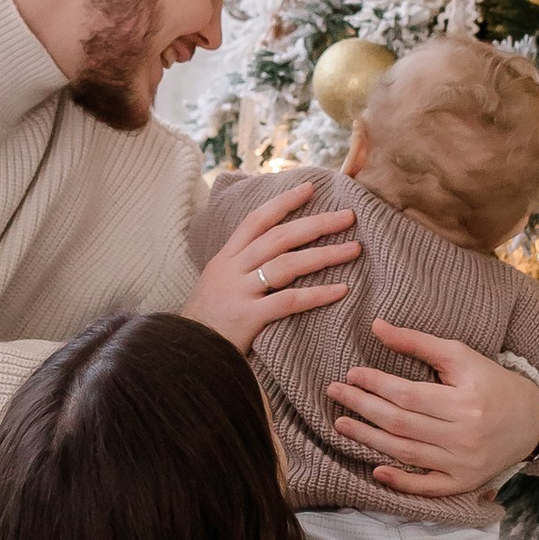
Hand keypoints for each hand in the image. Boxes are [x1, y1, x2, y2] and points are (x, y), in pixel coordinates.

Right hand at [183, 182, 360, 353]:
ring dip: (324, 254)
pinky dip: (317, 294)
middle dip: (316, 223)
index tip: (310, 188)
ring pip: (287, 264)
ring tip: (354, 250)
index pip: (256, 220)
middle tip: (348, 216)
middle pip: (279, 237)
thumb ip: (240, 267)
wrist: (184, 351)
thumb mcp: (216, 284)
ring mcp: (239, 292)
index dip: (283, 202)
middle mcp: (232, 269)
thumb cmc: (205, 321)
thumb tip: (272, 254)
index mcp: (225, 258)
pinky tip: (341, 290)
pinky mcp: (247, 317)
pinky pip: (289, 301)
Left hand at [328, 325, 538, 504]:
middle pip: (401, 423)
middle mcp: (464, 435)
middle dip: (363, 408)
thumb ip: (418, 342)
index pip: (408, 394)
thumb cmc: (491, 382)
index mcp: (465, 401)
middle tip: (335, 394)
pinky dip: (401, 482)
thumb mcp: (460, 356)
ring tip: (341, 425)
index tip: (351, 374)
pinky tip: (375, 471)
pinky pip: (427, 487)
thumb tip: (376, 326)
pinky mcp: (463, 483)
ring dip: (369, 440)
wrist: (531, 421)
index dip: (375, 385)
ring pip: (406, 453)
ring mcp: (463, 463)